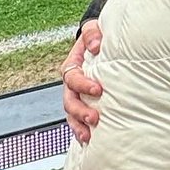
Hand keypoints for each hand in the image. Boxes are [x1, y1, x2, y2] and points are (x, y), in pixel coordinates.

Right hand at [62, 19, 103, 143]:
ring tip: (89, 135)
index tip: (98, 89)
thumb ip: (92, 32)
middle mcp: (72, 83)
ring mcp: (76, 95)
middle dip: (80, 111)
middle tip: (94, 118)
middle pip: (69, 101)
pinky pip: (78, 119)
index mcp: (73, 66)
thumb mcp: (93, 29)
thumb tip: (96, 44)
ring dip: (79, 125)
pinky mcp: (85, 102)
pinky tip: (88, 141)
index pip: (73, 78)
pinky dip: (81, 130)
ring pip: (71, 114)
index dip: (83, 85)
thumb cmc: (97, 36)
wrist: (99, 42)